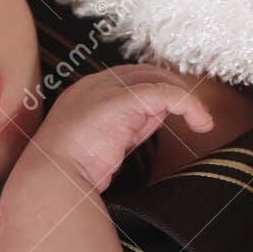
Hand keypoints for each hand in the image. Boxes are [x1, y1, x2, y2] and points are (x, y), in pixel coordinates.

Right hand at [34, 65, 213, 190]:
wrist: (51, 179)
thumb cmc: (69, 172)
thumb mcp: (102, 143)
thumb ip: (126, 127)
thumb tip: (155, 118)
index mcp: (85, 92)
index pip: (130, 80)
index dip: (156, 93)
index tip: (174, 115)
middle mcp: (95, 83)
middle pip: (147, 73)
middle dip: (174, 90)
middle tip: (195, 114)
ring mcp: (107, 88)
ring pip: (159, 79)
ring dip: (186, 99)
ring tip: (201, 121)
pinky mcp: (123, 99)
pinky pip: (167, 93)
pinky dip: (189, 105)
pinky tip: (200, 122)